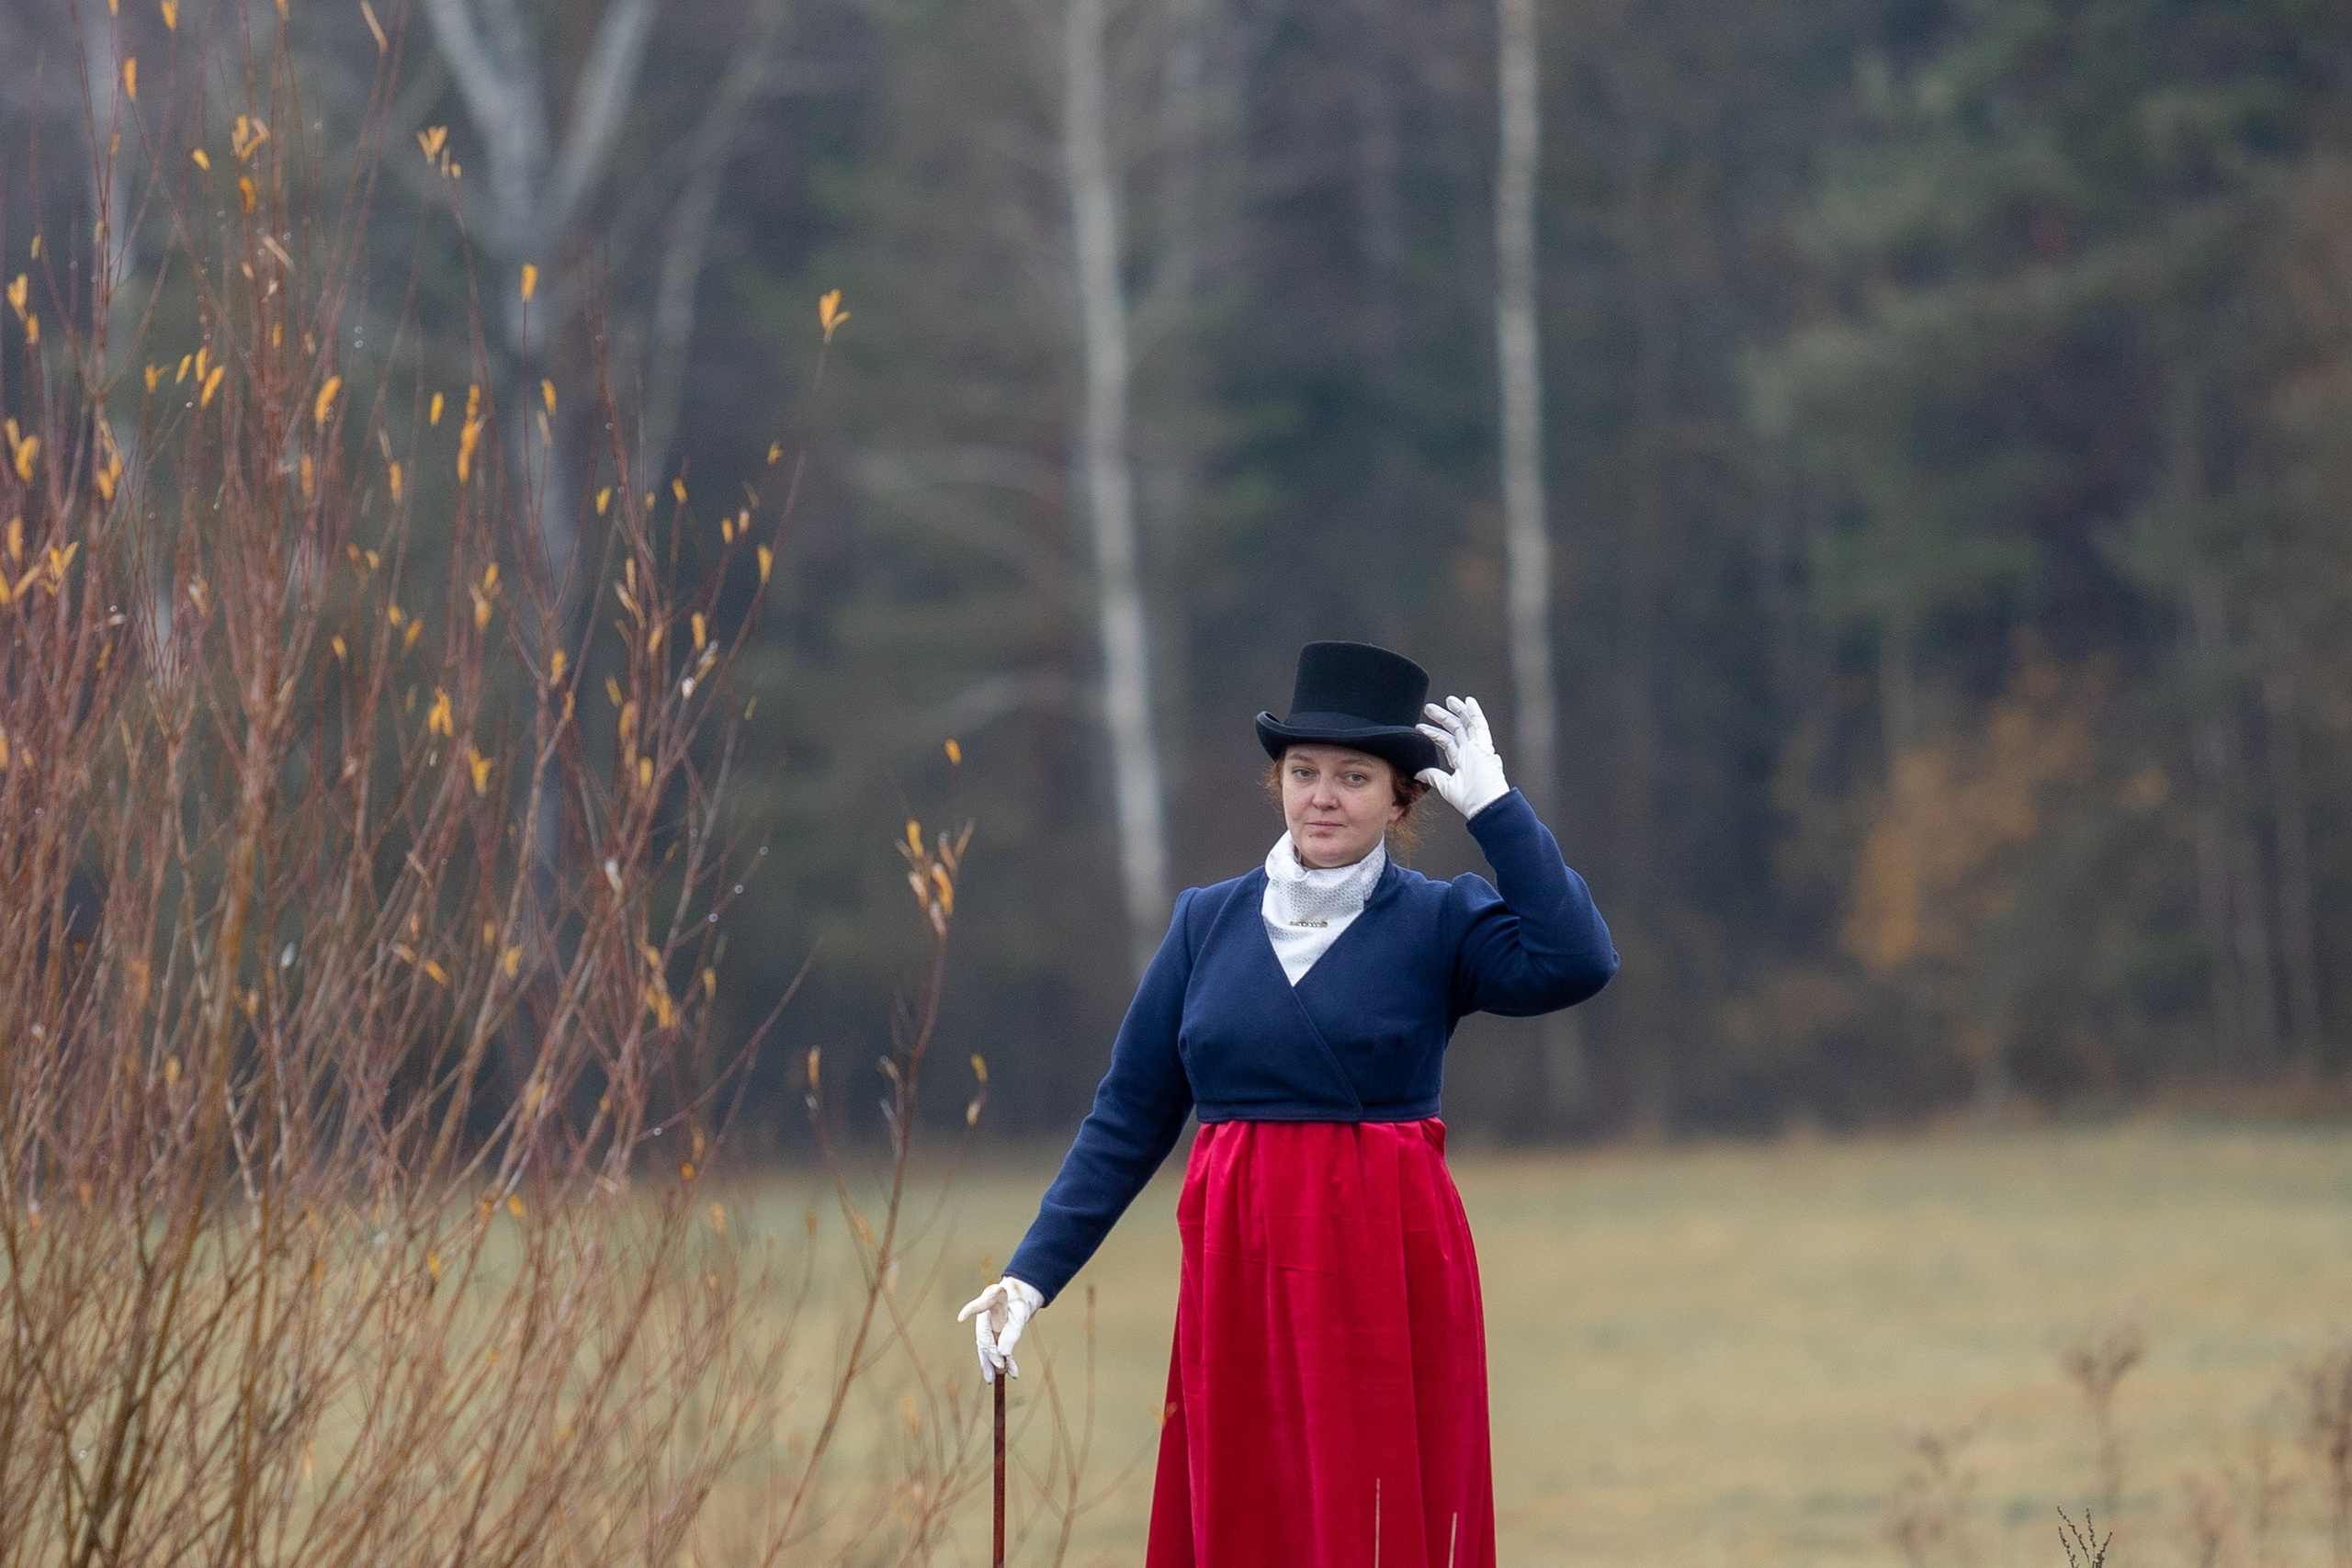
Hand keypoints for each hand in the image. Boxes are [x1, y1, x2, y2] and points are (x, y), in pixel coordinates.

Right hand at [956, 1276, 1042, 1382]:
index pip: (979, 1305)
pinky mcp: (994, 1334)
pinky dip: (1005, 1361)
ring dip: (991, 1364)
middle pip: (983, 1337)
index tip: (962, 1316)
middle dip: (988, 1356)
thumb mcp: (1020, 1315)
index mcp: (991, 1299)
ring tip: (991, 1379)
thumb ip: (1012, 1332)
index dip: (970, 1310)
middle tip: (993, 1371)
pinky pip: (997, 1349)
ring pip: (987, 1347)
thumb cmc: (1019, 1299)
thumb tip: (1003, 1354)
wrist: (1021, 1296)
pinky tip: (1012, 1373)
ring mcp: (988, 1325)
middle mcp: (985, 1315)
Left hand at [1415, 696, 1510, 818]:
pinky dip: (1475, 713)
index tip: (1420, 727)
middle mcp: (1471, 753)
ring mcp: (1478, 749)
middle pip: (1456, 730)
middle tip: (1429, 708)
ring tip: (1448, 700)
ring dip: (1458, 712)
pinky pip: (1480, 726)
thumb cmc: (1471, 801)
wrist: (1486, 805)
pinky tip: (1468, 701)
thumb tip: (1419, 772)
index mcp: (1463, 762)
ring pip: (1467, 725)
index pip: (1447, 743)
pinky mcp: (1484, 748)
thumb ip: (1433, 777)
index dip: (1434, 734)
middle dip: (1443, 718)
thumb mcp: (1446, 787)